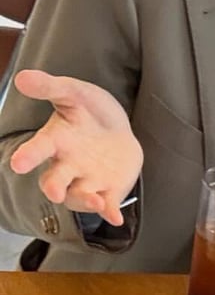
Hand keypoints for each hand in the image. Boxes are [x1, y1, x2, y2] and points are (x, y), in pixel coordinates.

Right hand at [9, 70, 142, 225]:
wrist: (116, 131)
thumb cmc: (89, 112)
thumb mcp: (75, 93)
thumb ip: (51, 87)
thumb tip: (22, 76)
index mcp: (56, 140)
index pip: (38, 148)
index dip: (28, 156)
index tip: (17, 164)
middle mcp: (67, 165)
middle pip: (54, 180)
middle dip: (53, 187)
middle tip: (54, 192)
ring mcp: (87, 180)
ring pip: (79, 197)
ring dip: (85, 201)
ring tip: (95, 202)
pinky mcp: (108, 191)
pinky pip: (106, 205)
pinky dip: (110, 212)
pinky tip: (115, 218)